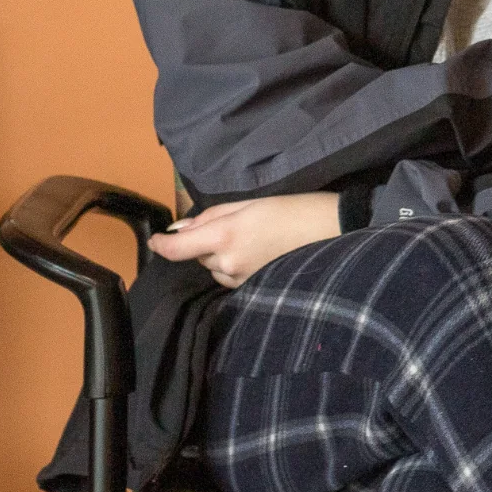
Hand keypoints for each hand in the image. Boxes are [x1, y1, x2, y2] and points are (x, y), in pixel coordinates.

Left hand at [148, 192, 341, 288]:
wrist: (336, 233)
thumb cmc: (296, 210)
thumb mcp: (251, 203)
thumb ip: (212, 215)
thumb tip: (182, 228)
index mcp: (224, 237)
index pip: (177, 248)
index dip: (161, 244)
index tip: (155, 240)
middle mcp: (228, 263)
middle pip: (199, 254)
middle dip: (206, 241)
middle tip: (234, 225)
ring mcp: (242, 280)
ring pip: (215, 268)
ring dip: (221, 256)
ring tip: (252, 240)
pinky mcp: (255, 288)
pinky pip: (232, 277)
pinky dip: (236, 266)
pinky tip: (260, 255)